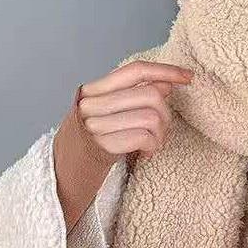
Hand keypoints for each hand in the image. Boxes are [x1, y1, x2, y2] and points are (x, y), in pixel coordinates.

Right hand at [53, 60, 193, 234]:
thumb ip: (132, 95)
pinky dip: (153, 147)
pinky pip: (145, 137)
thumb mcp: (107, 113)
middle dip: (166, 113)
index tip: (187, 77)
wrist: (60, 177)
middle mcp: (90, 104)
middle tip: (161, 129)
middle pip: (150, 94)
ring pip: (152, 117)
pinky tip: (145, 154)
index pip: (135, 70)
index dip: (165, 70)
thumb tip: (166, 82)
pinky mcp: (101, 147)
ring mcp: (93, 126)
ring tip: (152, 143)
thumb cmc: (90, 142)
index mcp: (92, 90)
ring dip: (161, 134)